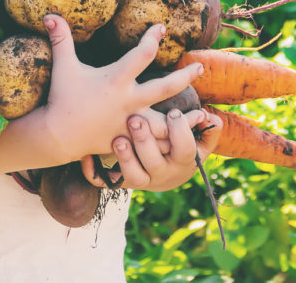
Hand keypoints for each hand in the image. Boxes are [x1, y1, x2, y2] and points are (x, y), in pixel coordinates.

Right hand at [39, 14, 203, 163]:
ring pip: (167, 122)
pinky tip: (183, 139)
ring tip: (203, 114)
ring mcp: (131, 123)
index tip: (161, 28)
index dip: (153, 37)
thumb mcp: (63, 66)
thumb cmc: (62, 98)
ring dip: (185, 118)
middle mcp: (128, 101)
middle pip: (166, 87)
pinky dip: (170, 142)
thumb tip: (49, 14)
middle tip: (200, 66)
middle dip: (185, 76)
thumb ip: (60, 40)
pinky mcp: (130, 140)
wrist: (57, 136)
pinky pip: (155, 143)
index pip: (142, 54)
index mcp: (116, 80)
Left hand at [81, 108, 223, 191]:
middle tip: (136, 120)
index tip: (173, 112)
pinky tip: (85, 156)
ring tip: (117, 139)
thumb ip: (208, 130)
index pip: (185, 150)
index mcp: (181, 161)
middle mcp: (160, 174)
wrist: (162, 174)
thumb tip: (211, 119)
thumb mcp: (198, 141)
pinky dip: (93, 171)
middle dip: (145, 142)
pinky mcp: (119, 182)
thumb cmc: (178, 147)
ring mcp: (139, 179)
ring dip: (124, 158)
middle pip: (154, 163)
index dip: (180, 132)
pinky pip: (103, 182)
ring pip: (132, 176)